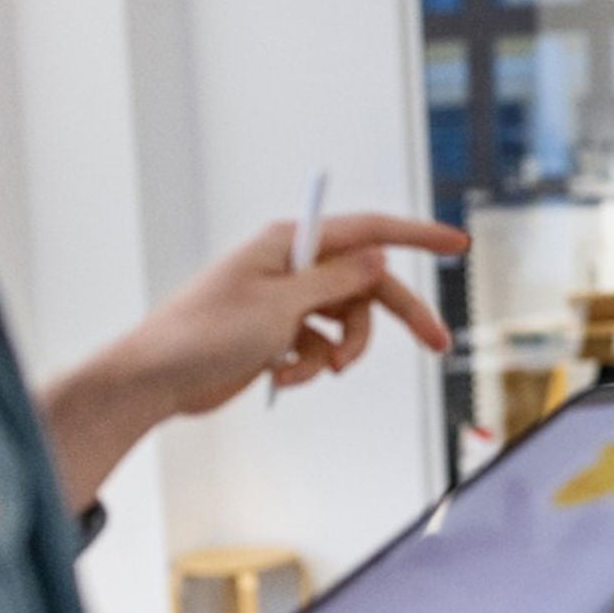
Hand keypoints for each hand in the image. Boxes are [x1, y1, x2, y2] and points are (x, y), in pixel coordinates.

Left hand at [39, 213, 467, 511]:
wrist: (155, 381)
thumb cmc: (205, 334)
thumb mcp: (282, 305)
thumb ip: (338, 280)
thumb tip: (379, 257)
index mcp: (292, 244)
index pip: (370, 231)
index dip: (418, 236)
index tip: (458, 243)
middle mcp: (293, 266)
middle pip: (368, 285)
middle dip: (399, 317)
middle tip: (439, 344)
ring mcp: (287, 301)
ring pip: (348, 323)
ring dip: (339, 352)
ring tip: (314, 371)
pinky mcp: (279, 334)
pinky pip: (321, 347)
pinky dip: (310, 366)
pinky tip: (280, 375)